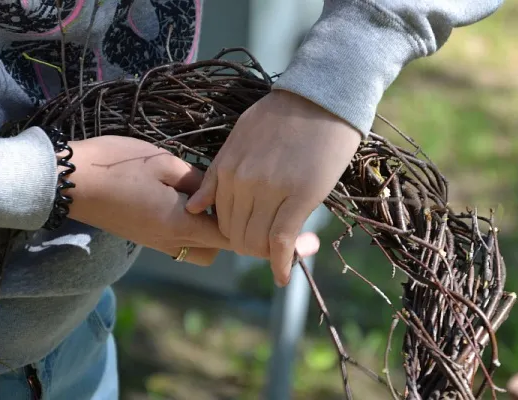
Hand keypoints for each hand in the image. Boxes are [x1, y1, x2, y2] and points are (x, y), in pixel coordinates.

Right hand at [64, 135, 229, 265]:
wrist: (71, 182)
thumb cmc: (119, 166)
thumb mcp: (164, 163)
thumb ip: (196, 180)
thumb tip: (215, 191)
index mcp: (181, 224)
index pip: (226, 239)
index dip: (243, 228)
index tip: (251, 208)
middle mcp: (171, 241)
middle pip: (213, 251)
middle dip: (225, 233)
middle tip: (225, 203)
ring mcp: (156, 243)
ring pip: (195, 251)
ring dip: (206, 235)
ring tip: (203, 205)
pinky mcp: (143, 238)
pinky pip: (177, 245)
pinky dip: (188, 233)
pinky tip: (183, 206)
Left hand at [186, 89, 360, 285]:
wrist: (322, 98)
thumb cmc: (283, 115)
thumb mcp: (239, 137)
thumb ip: (217, 173)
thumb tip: (195, 207)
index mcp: (227, 167)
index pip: (220, 218)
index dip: (232, 234)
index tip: (248, 237)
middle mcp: (243, 181)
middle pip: (236, 234)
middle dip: (248, 247)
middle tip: (267, 248)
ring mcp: (270, 190)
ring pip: (257, 241)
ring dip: (265, 254)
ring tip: (279, 255)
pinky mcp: (299, 196)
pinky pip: (282, 240)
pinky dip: (281, 263)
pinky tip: (283, 276)